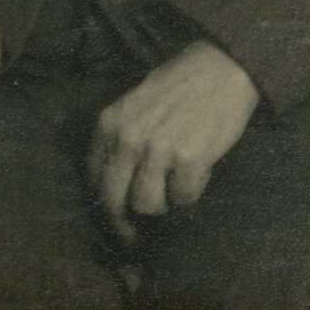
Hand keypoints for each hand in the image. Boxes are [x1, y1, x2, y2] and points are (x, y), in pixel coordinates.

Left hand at [87, 40, 258, 242]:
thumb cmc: (176, 90)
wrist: (217, 71)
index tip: (111, 218)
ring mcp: (157, 149)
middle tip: (132, 238)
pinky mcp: (188, 159)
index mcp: (108, 124)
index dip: (101, 203)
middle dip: (121, 224)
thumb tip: (115, 185)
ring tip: (174, 187)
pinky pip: (183, 198)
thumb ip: (120, 140)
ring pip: (147, 205)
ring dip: (163, 205)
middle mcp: (127, 138)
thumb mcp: (133, 108)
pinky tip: (197, 174)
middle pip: (113, 198)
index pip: (92, 176)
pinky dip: (191, 194)